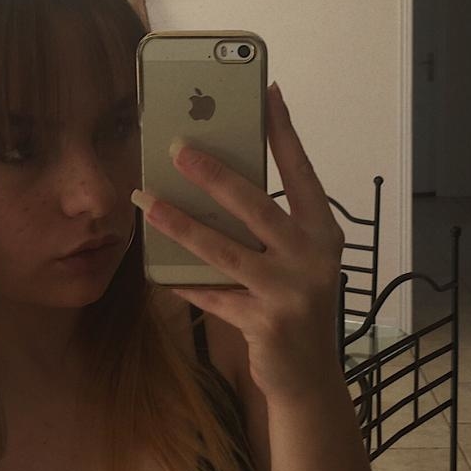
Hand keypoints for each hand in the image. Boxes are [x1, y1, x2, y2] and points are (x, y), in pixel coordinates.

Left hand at [130, 82, 345, 402]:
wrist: (309, 377)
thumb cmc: (296, 305)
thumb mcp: (296, 261)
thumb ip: (269, 228)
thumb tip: (217, 181)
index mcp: (324, 233)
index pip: (302, 172)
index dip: (284, 133)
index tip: (267, 92)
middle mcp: (314, 258)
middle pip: (257, 206)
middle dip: (214, 174)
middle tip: (177, 147)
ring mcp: (291, 292)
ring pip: (225, 249)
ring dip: (180, 222)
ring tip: (146, 199)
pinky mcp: (265, 322)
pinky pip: (213, 295)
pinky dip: (184, 281)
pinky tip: (158, 269)